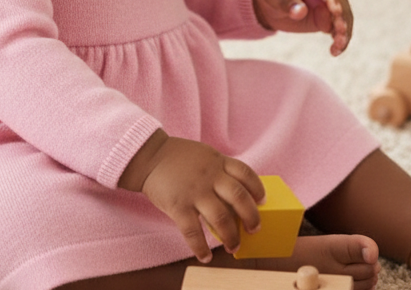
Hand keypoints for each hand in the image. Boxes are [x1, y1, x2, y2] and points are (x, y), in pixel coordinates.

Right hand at [119, 130, 264, 262]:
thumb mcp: (203, 155)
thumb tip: (237, 196)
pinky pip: (192, 231)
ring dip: (231, 236)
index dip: (257, 188)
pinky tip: (205, 256)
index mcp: (216, 161)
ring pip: (221, 217)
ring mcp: (194, 191)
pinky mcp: (178, 205)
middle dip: (252, 217)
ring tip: (234, 246)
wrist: (148, 156)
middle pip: (239, 197)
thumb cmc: (178, 158)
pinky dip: (201, 247)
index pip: (245, 172)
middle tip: (255, 230)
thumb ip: (219, 170)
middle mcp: (209, 175)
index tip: (262, 201)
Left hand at [253, 0, 352, 55]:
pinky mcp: (326, 21)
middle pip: (340, 3)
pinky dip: (339, 40)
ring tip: (338, 47)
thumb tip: (300, 12)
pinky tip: (334, 51)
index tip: (336, 10)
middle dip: (342, 17)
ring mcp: (327, 7)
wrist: (271, 3)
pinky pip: (337, 31)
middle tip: (341, 31)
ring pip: (343, 19)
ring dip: (343, 32)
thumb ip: (286, 1)